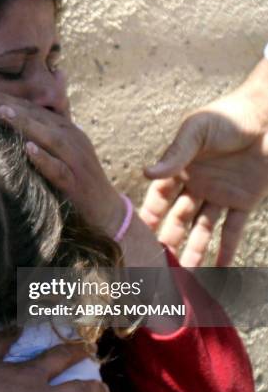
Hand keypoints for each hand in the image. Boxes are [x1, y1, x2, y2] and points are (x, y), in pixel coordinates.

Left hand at [0, 88, 123, 237]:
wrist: (107, 211)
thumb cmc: (79, 179)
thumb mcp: (65, 151)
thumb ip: (49, 129)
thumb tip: (31, 108)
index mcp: (67, 130)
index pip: (34, 108)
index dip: (7, 98)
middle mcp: (72, 139)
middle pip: (39, 117)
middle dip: (9, 104)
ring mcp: (76, 161)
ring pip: (51, 138)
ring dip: (26, 124)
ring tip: (2, 113)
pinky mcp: (77, 184)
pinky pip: (60, 170)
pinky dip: (45, 159)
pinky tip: (28, 150)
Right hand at [140, 58, 267, 265]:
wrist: (267, 115)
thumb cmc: (227, 116)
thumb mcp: (196, 131)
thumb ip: (175, 154)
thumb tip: (147, 173)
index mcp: (180, 169)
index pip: (159, 199)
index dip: (149, 218)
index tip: (136, 238)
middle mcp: (196, 186)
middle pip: (179, 219)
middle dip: (169, 241)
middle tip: (158, 265)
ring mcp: (219, 195)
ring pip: (202, 229)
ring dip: (194, 251)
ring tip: (185, 276)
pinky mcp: (243, 201)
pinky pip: (232, 230)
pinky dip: (226, 249)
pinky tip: (219, 269)